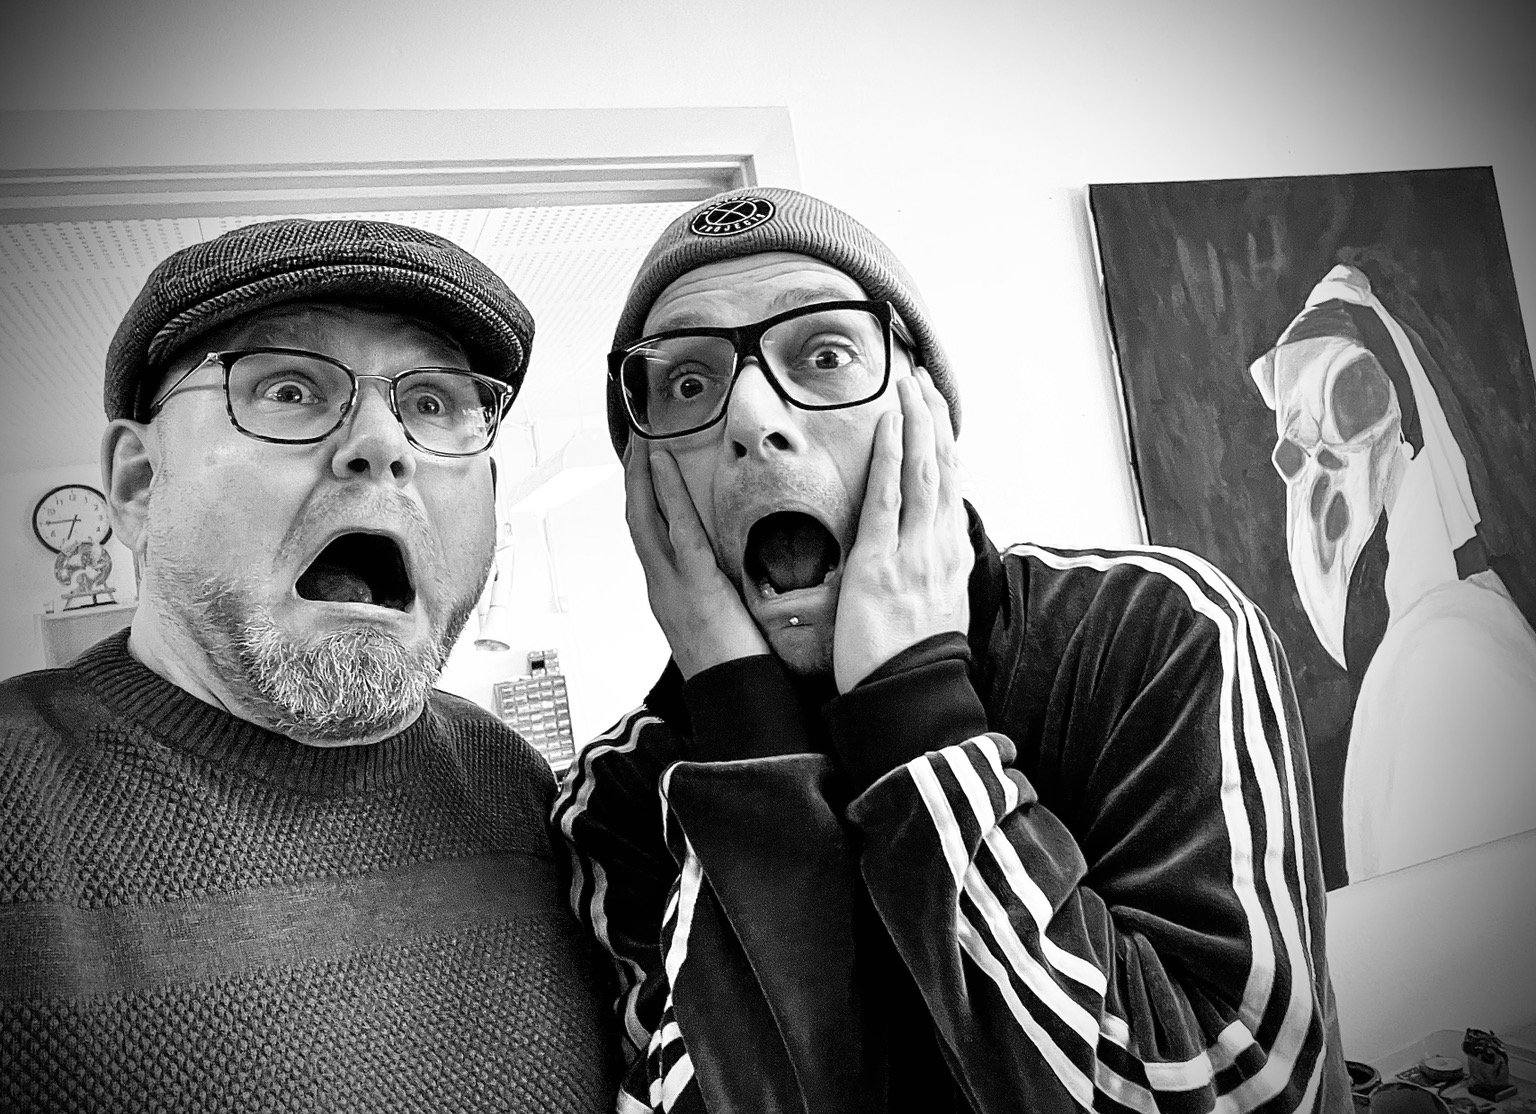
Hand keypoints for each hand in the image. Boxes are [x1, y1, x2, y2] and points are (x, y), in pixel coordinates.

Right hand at [625, 443, 769, 678]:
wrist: (737, 700)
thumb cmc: (736, 669)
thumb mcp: (721, 627)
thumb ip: (718, 600)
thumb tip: (734, 579)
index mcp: (668, 597)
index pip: (648, 541)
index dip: (642, 504)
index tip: (642, 474)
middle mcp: (661, 587)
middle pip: (637, 523)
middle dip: (632, 481)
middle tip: (634, 445)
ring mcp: (673, 585)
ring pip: (646, 519)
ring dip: (642, 477)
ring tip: (643, 443)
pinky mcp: (695, 582)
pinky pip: (678, 528)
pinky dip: (668, 493)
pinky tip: (664, 465)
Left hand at [833, 370, 971, 692]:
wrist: (909, 700)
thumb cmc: (912, 664)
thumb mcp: (935, 612)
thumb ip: (933, 574)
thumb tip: (930, 551)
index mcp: (951, 558)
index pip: (952, 487)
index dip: (946, 444)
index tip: (938, 411)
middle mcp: (940, 547)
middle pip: (944, 468)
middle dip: (934, 419)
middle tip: (923, 378)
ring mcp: (914, 552)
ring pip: (924, 472)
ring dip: (917, 422)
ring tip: (910, 384)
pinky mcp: (882, 562)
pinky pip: (889, 497)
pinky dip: (893, 456)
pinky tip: (890, 424)